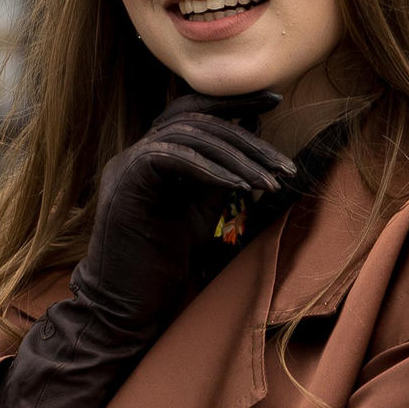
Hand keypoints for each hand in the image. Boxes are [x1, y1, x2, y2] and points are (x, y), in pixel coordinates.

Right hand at [0, 93, 301, 407]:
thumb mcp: (198, 213)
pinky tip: (242, 187)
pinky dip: (211, 168)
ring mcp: (127, 165)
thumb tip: (251, 151)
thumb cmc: (161, 266)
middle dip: (246, 134)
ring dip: (238, 157)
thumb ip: (216, 178)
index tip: (274, 100)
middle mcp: (134, 153)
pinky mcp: (127, 183)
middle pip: (194, 117)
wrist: (125, 307)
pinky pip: (173, 157)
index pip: (190, 109)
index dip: (232, 101)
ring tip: (271, 184)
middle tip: (283, 164)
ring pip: (189, 135)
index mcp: (150, 156)